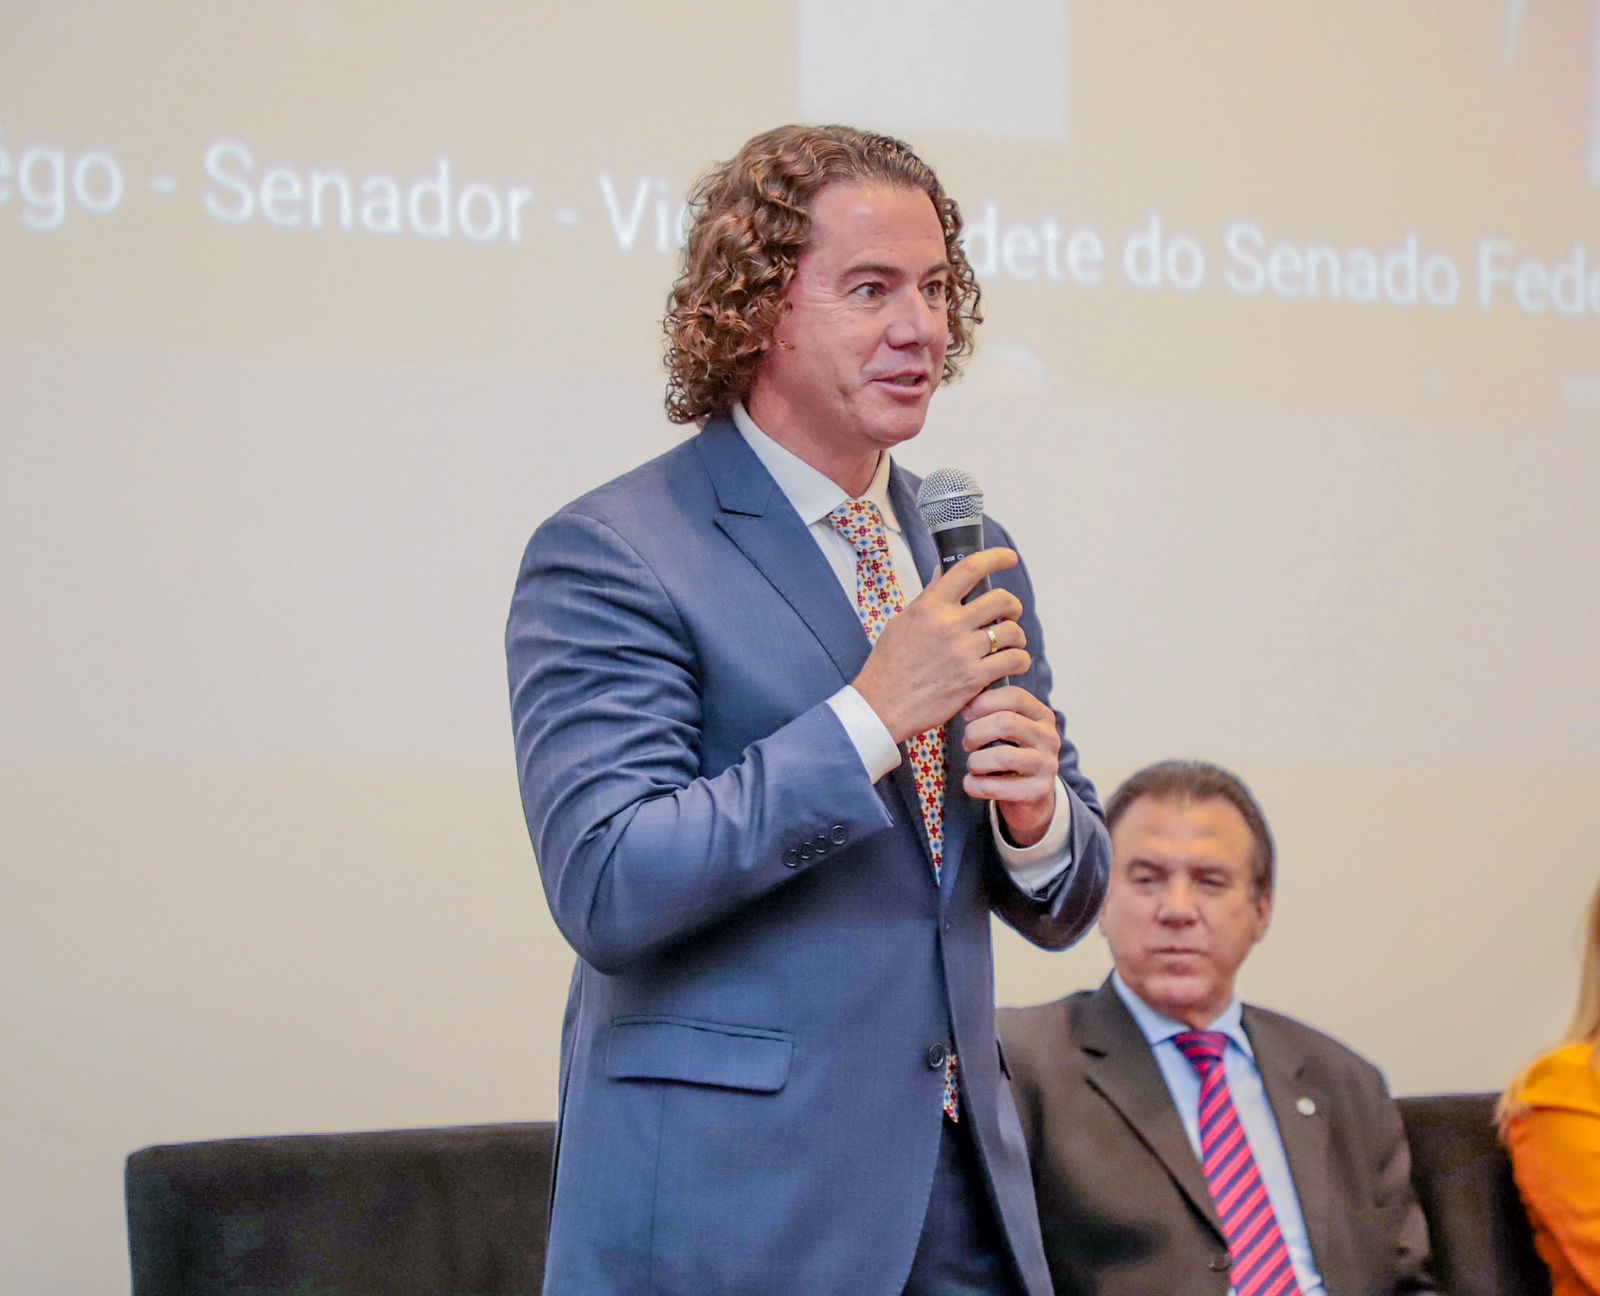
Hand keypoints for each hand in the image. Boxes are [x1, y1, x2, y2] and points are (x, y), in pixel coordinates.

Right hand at [852, 547, 1030, 743]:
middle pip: (1000, 600)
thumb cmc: (889, 664)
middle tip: (1010, 614)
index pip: (969, 569)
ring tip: (1010, 643)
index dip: (995, 558)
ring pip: (1012, 631)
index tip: (1008, 558)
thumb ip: (928, 596)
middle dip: (1012, 605)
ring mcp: (963, 652)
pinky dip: (1019, 660)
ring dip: (1017, 636)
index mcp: (930, 606)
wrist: (882, 705)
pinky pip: (1014, 660)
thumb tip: (942, 570)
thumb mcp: (902, 621)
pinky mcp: (974, 679)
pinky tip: (1013, 662)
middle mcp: (948, 625)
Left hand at [960, 684, 1059, 847]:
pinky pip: (996, 787)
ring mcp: (1047, 765)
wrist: (1030, 795)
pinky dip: (974, 785)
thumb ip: (993, 711)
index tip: (966, 714)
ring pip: (1001, 756)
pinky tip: (972, 783)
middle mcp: (1049, 737)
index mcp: (1042, 715)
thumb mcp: (1009, 729)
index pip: (1015, 696)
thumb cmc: (1011, 754)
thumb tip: (963, 700)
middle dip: (975, 732)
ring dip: (975, 761)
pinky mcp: (1038, 791)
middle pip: (1005, 722)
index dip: (983, 702)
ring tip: (973, 765)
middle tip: (967, 743)